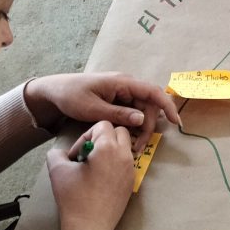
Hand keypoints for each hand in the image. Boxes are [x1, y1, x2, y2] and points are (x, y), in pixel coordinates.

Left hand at [24, 73, 179, 151]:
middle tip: (139, 146)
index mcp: (123, 83)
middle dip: (148, 126)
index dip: (167, 106)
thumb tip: (143, 119)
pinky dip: (132, 125)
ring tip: (132, 144)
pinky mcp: (118, 100)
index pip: (153, 92)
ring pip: (142, 110)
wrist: (53, 91)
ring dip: (141, 127)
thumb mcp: (93, 109)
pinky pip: (132, 112)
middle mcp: (127, 85)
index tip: (176, 122)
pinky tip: (126, 136)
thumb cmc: (71, 96)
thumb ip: (118, 114)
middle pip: (149, 105)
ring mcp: (122, 93)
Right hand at [46, 121, 134, 229]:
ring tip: (93, 167)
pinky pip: (126, 163)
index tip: (77, 154)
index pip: (103, 125)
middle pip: (119, 132)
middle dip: (102, 138)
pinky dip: (115, 163)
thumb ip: (56, 154)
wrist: (90, 227)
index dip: (86, 135)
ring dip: (110, 150)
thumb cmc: (74, 198)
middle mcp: (124, 155)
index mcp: (109, 148)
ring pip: (125, 147)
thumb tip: (60, 152)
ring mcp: (131, 169)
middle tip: (87, 156)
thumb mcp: (58, 171)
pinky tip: (100, 179)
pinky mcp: (132, 181)